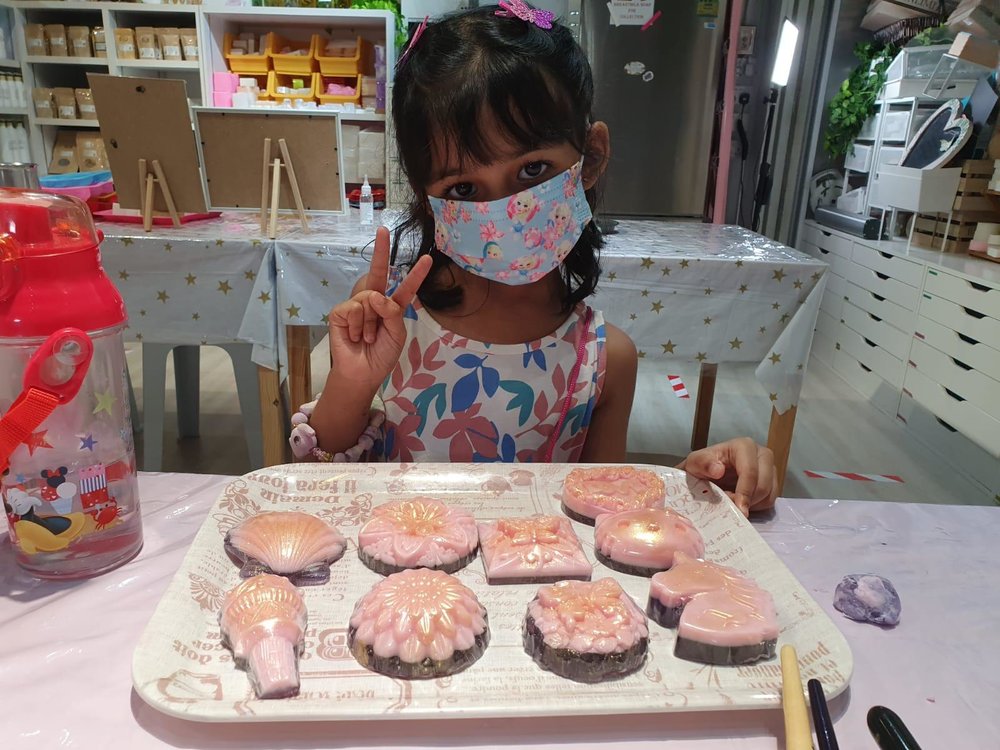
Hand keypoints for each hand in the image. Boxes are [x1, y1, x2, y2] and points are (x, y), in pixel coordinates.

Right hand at [327, 226, 431, 387]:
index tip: (428, 258)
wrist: (363, 373)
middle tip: (383, 230)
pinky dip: (356, 323)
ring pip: (368, 298)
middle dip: (381, 251)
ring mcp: (356, 305)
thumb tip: (375, 295)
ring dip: (370, 322)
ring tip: (366, 337)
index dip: (416, 274)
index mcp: (392, 307)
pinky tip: (354, 335)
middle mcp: (373, 302)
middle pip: (378, 273)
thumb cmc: (382, 355)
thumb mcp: (397, 335)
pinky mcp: (340, 312)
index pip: (405, 288)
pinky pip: (353, 308)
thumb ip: (392, 313)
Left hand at [678, 437, 776, 516]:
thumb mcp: (695, 463)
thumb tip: (718, 470)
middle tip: (729, 507)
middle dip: (746, 500)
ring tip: (731, 503)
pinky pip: (769, 501)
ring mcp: (770, 469)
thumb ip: (703, 463)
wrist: (706, 473)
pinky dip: (755, 507)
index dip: (744, 492)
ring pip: (768, 495)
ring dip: (750, 505)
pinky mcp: (772, 483)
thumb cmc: (702, 466)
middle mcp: (762, 454)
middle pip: (763, 485)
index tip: (737, 509)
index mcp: (744, 446)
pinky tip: (740, 503)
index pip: (750, 471)